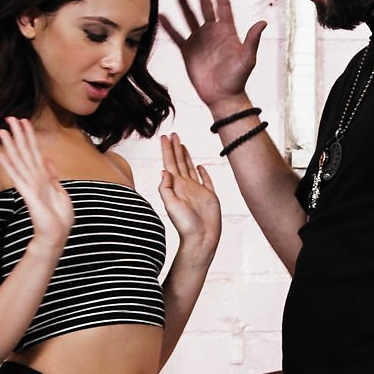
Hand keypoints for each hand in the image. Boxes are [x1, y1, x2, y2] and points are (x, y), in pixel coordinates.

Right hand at [0, 118, 71, 249]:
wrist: (56, 235)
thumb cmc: (59, 217)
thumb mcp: (60, 192)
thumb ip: (52, 176)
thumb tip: (47, 160)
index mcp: (42, 177)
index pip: (34, 152)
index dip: (29, 136)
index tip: (24, 121)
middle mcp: (33, 179)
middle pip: (24, 152)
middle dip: (18, 134)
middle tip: (10, 117)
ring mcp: (29, 186)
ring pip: (18, 160)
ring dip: (10, 145)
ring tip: (1, 130)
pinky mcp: (28, 194)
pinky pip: (16, 176)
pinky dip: (8, 165)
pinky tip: (0, 154)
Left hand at [157, 132, 219, 260]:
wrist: (201, 238)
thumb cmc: (185, 225)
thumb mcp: (171, 205)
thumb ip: (166, 187)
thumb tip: (164, 170)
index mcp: (176, 186)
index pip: (169, 163)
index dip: (167, 150)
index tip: (164, 136)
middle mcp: (185, 186)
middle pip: (179, 162)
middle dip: (175, 148)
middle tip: (173, 134)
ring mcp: (197, 190)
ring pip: (190, 168)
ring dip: (186, 156)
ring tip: (182, 144)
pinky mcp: (209, 196)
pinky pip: (206, 180)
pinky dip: (202, 171)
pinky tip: (200, 165)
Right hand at [160, 0, 266, 109]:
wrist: (223, 97)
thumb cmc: (238, 79)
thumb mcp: (247, 58)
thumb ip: (252, 40)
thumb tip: (262, 22)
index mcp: (227, 31)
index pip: (223, 5)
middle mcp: (212, 32)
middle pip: (205, 6)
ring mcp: (199, 40)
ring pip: (190, 17)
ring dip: (184, 3)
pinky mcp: (188, 51)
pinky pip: (177, 35)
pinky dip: (170, 26)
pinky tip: (163, 15)